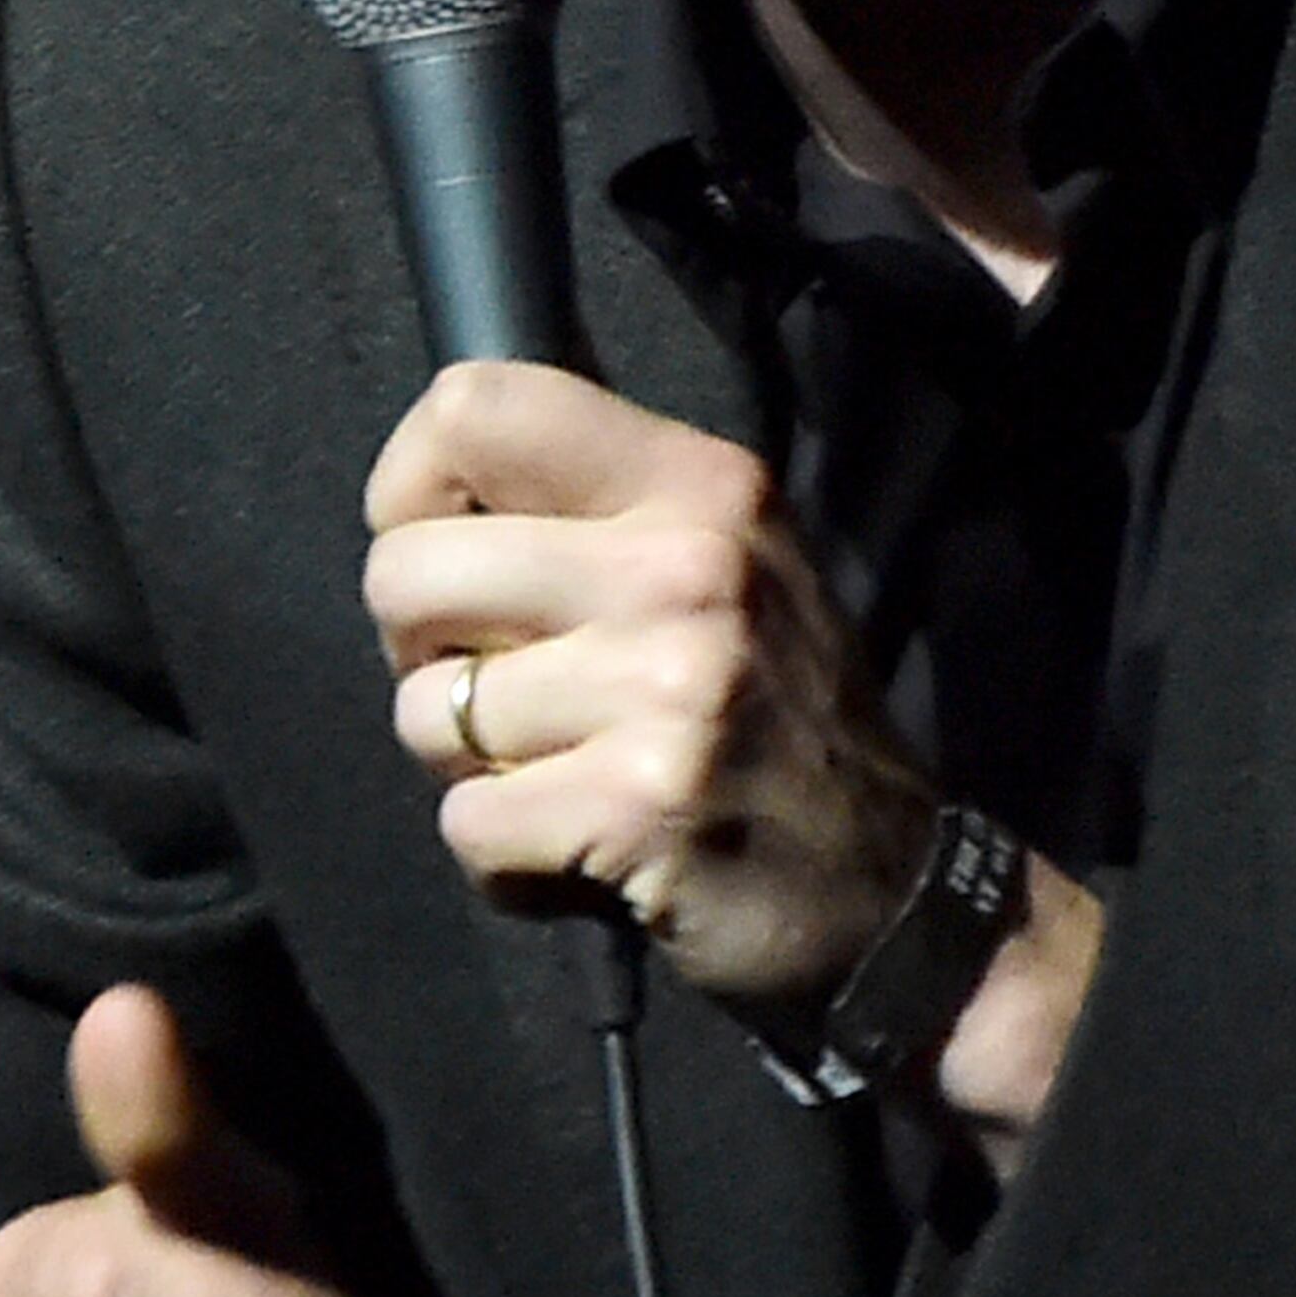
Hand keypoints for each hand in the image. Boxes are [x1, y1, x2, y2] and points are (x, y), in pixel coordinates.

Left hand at [364, 363, 939, 1012]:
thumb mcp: (728, 566)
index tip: (445, 554)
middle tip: (509, 693)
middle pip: (406, 572)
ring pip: (424, 711)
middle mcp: (686, 566)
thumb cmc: (775, 723)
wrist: (889, 889)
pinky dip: (503, 856)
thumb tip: (421, 508)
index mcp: (700, 485)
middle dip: (422, 653)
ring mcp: (667, 685)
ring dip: (471, 766)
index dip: (409, 488)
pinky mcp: (637, 804)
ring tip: (568, 773)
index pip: (474, 407)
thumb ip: (595, 515)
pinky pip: (466, 821)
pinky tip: (582, 845)